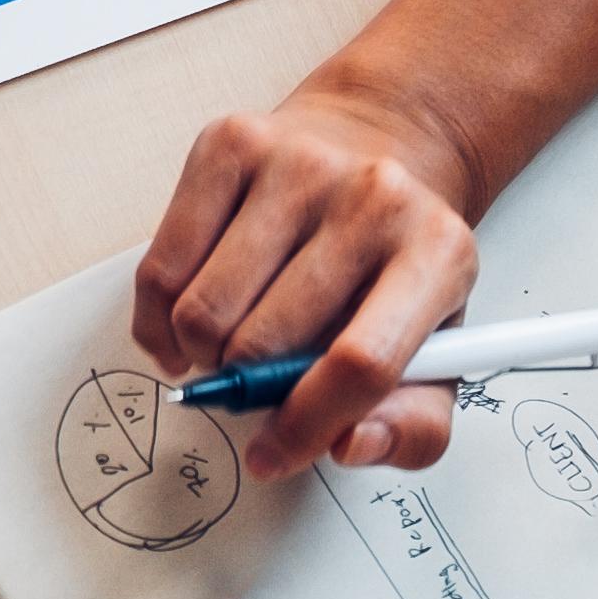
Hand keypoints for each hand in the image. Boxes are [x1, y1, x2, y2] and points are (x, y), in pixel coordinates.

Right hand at [137, 66, 484, 475]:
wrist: (377, 144)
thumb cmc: (396, 264)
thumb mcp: (436, 350)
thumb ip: (412, 425)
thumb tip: (349, 447)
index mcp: (438, 254)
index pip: (360, 362)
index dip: (306, 425)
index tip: (273, 454)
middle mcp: (373, 196)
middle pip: (264, 340)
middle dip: (245, 387)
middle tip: (255, 384)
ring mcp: (297, 162)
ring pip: (202, 310)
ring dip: (201, 354)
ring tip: (228, 345)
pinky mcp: (231, 144)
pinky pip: (162, 267)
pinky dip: (159, 319)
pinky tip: (185, 321)